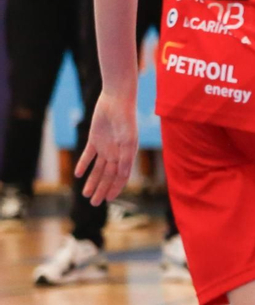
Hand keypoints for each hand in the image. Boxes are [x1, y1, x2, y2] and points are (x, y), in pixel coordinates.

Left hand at [75, 90, 138, 205]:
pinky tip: (77, 174)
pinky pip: (88, 155)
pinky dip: (83, 165)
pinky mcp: (95, 139)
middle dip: (101, 189)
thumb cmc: (126, 119)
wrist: (116, 101)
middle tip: (94, 203)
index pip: (121, 176)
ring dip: (92, 181)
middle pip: (108, 176)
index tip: (108, 200)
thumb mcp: (127, 140)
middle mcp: (117, 153)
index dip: (115, 188)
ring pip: (97, 169)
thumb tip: (123, 175)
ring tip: (84, 194)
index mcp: (127, 155)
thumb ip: (126, 157)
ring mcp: (106, 147)